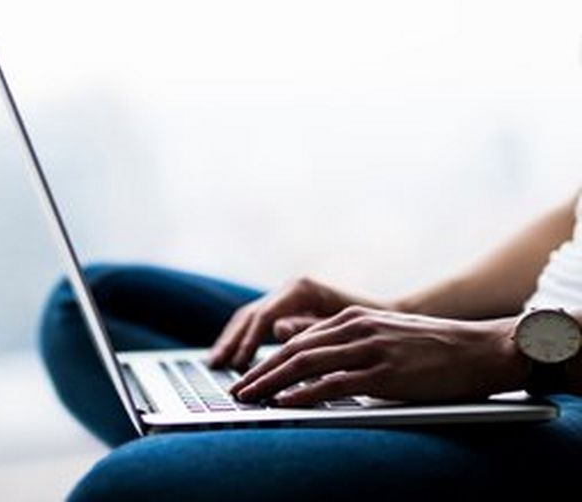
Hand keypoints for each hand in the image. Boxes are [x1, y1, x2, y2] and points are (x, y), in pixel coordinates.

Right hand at [209, 276, 372, 369]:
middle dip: (232, 341)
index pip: (264, 317)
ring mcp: (287, 297)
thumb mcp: (345, 327)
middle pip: (250, 315)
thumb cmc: (374, 323)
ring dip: (232, 341)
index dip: (248, 343)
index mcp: (302, 289)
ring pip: (249, 318)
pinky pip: (257, 324)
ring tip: (216, 364)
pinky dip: (244, 340)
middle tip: (216, 366)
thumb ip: (310, 328)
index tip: (239, 366)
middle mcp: (291, 289)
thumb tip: (276, 330)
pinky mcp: (288, 309)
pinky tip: (236, 358)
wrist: (393, 314)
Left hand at [230, 307, 527, 405]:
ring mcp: (370, 349)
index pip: (299, 338)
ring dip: (271, 381)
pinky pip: (335, 383)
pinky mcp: (385, 373)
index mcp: (353, 318)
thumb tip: (315, 360)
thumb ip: (349, 342)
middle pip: (294, 349)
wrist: (483, 349)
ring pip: (307, 363)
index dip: (268, 357)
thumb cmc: (434, 348)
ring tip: (248, 396)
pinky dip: (304, 393)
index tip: (248, 374)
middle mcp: (356, 328)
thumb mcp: (384, 336)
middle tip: (236, 388)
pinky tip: (285, 402)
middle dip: (260, 369)